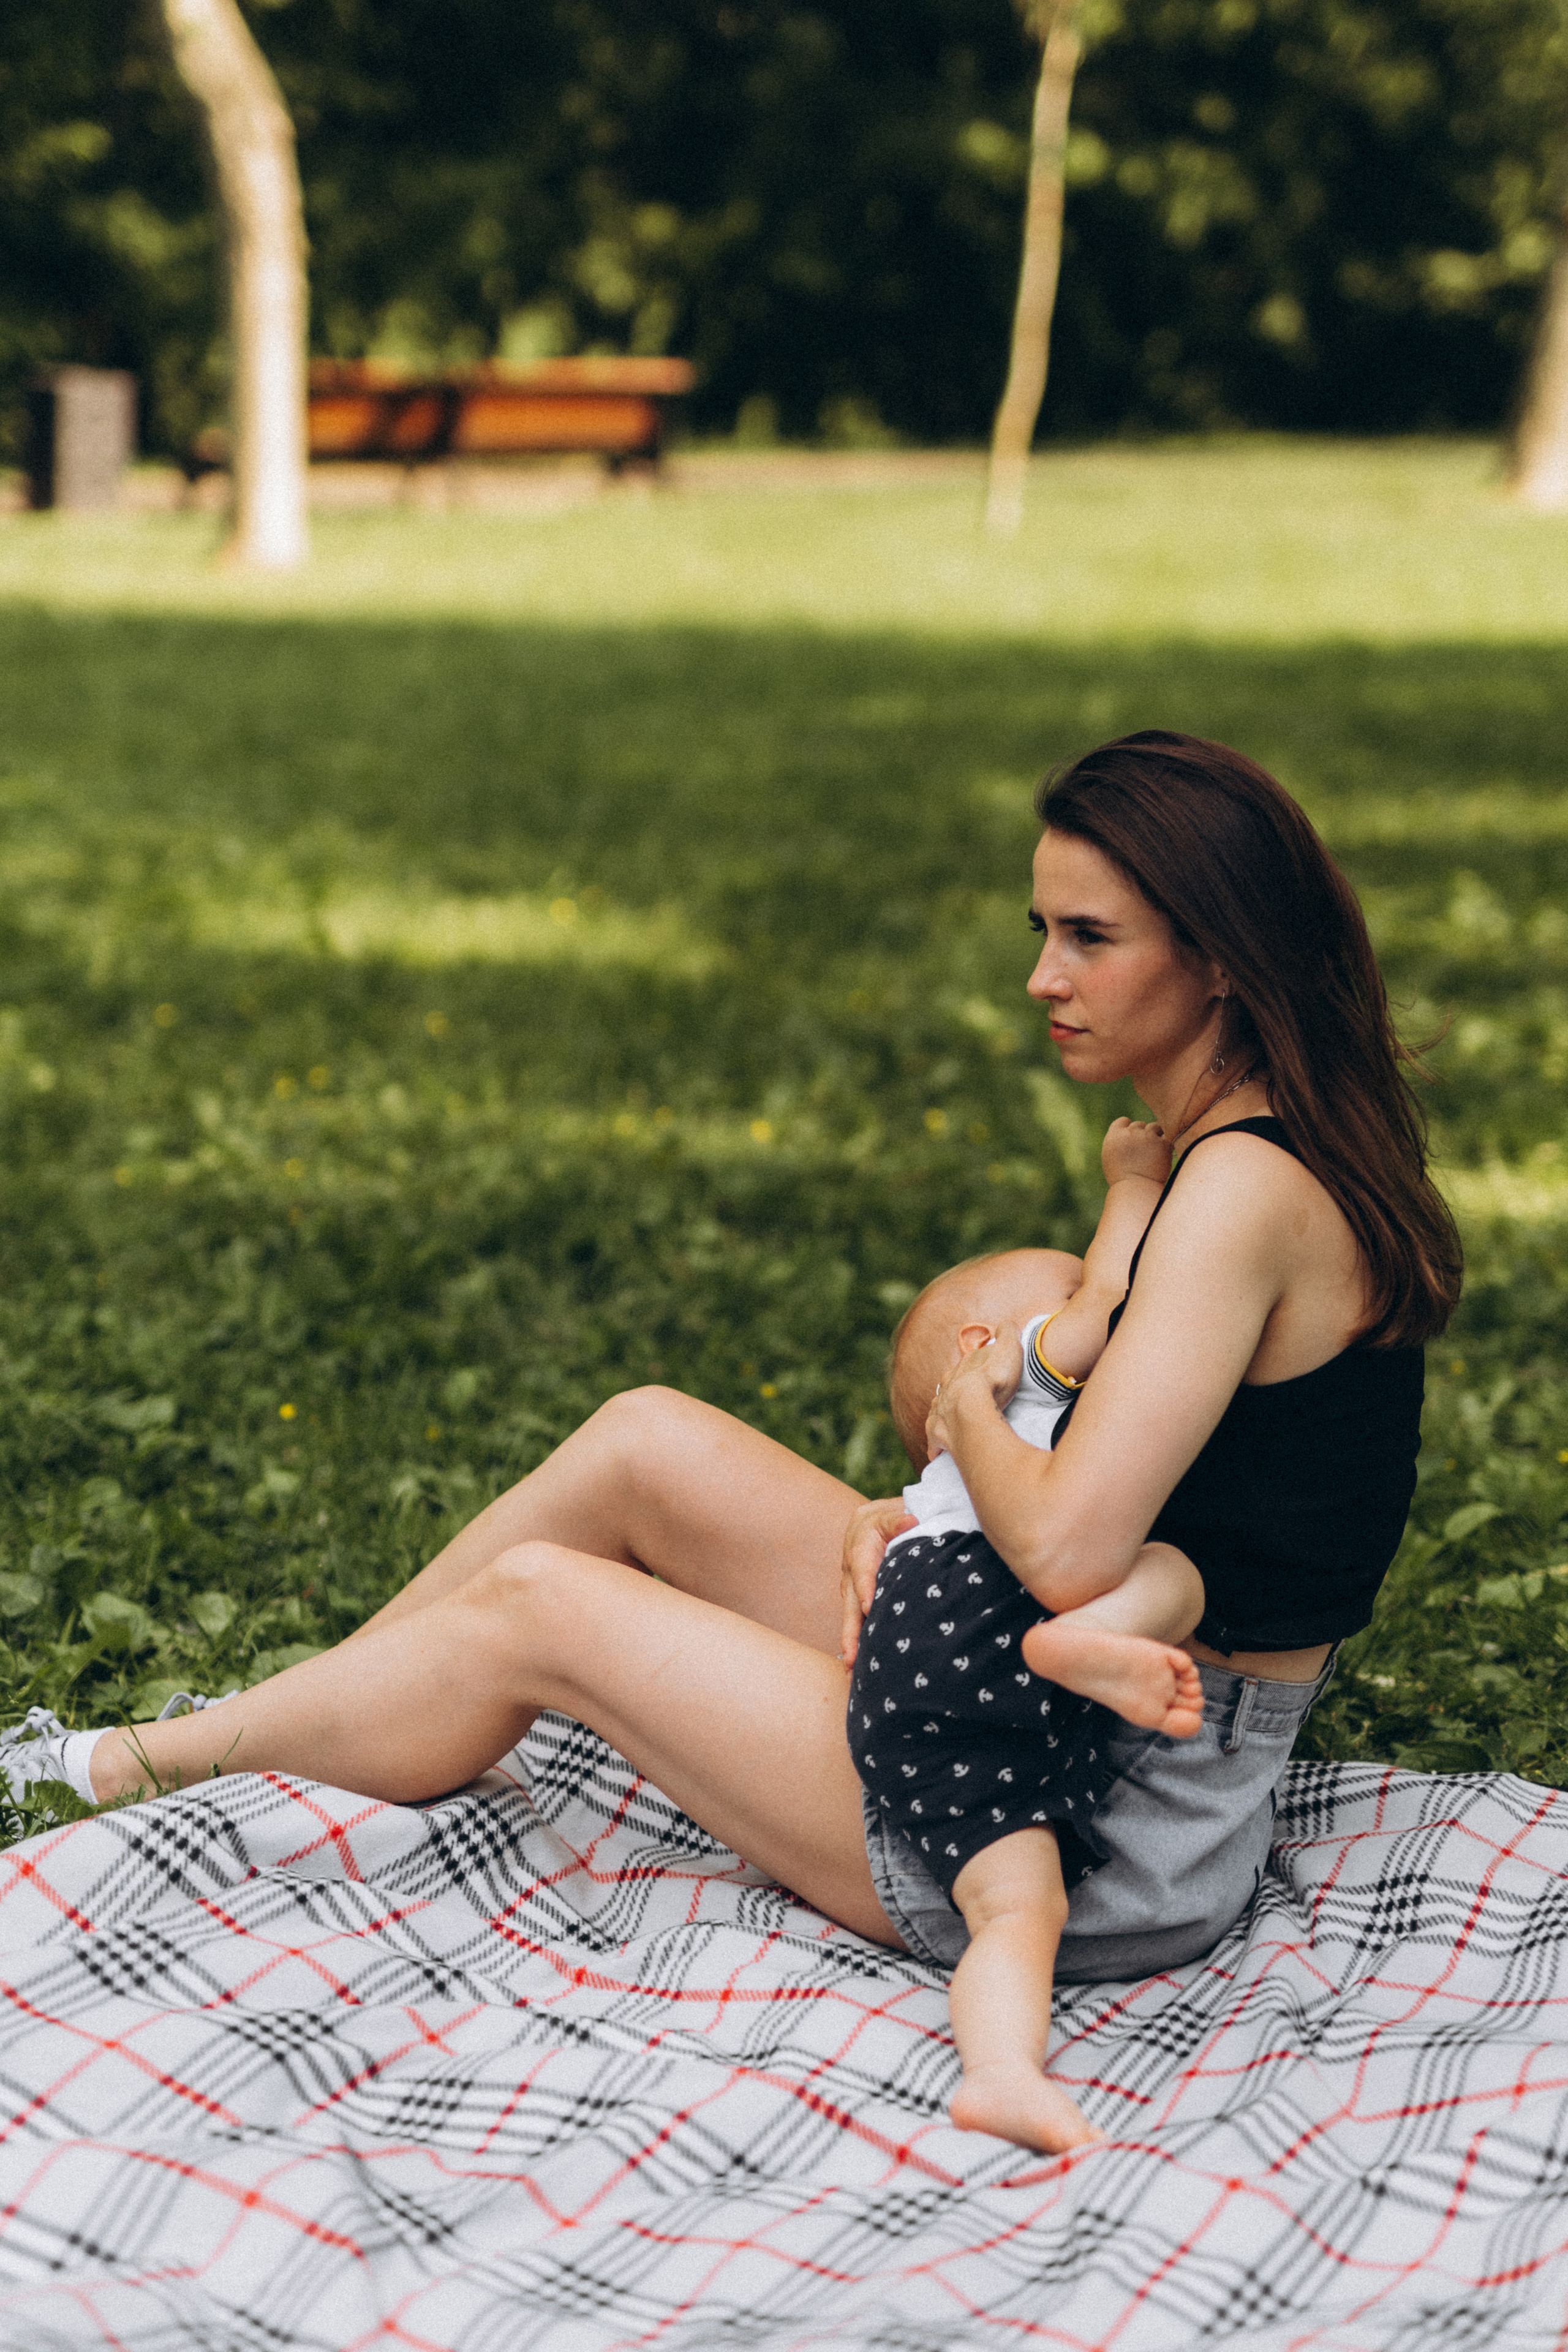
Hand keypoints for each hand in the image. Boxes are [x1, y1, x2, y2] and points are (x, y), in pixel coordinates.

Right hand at [840, 1497, 916, 1665]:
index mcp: (860, 1551)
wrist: (869, 1523)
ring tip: (852, 1673)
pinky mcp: (857, 1600)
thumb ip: (898, 1518)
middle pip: (850, 1605)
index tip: (869, 1608)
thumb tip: (910, 1520)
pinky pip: (856, 1622)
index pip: (862, 1572)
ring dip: (851, 1644)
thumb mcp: (890, 1514)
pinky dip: (857, 1643)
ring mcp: (852, 1590)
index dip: (866, 1589)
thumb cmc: (885, 1520)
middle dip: (850, 1632)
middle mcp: (851, 1574)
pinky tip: (859, 1669)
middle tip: (851, 1658)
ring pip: (851, 1619)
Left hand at [925, 1319, 1022, 1461]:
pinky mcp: (938, 1431)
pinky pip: (933, 1439)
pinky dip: (934, 1445)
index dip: (973, 1370)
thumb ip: (1008, 1334)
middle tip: (962, 1402)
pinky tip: (935, 1453)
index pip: (966, 1367)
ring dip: (942, 1417)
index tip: (977, 1375)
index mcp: (963, 1369)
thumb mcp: (1007, 1349)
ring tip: (949, 1426)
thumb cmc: (993, 1377)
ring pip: (937, 1411)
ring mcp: (940, 1409)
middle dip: (953, 1393)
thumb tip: (1007, 1324)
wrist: (972, 1401)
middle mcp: (947, 1387)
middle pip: (948, 1388)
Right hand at [1101, 1116, 1170, 1187]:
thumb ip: (1118, 1141)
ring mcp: (1148, 1137)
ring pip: (1154, 1127)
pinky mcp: (1163, 1143)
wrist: (1137, 1191)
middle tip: (1142, 1153)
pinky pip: (1166, 1137)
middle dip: (1141, 1135)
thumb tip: (1129, 1130)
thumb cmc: (1122, 1178)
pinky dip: (1165, 1145)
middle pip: (1138, 1125)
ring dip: (1155, 1136)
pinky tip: (1161, 1156)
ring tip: (1153, 1153)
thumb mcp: (1111, 1157)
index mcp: (1115, 1135)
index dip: (1127, 1130)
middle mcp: (1130, 1133)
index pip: (1123, 1121)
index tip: (1129, 1143)